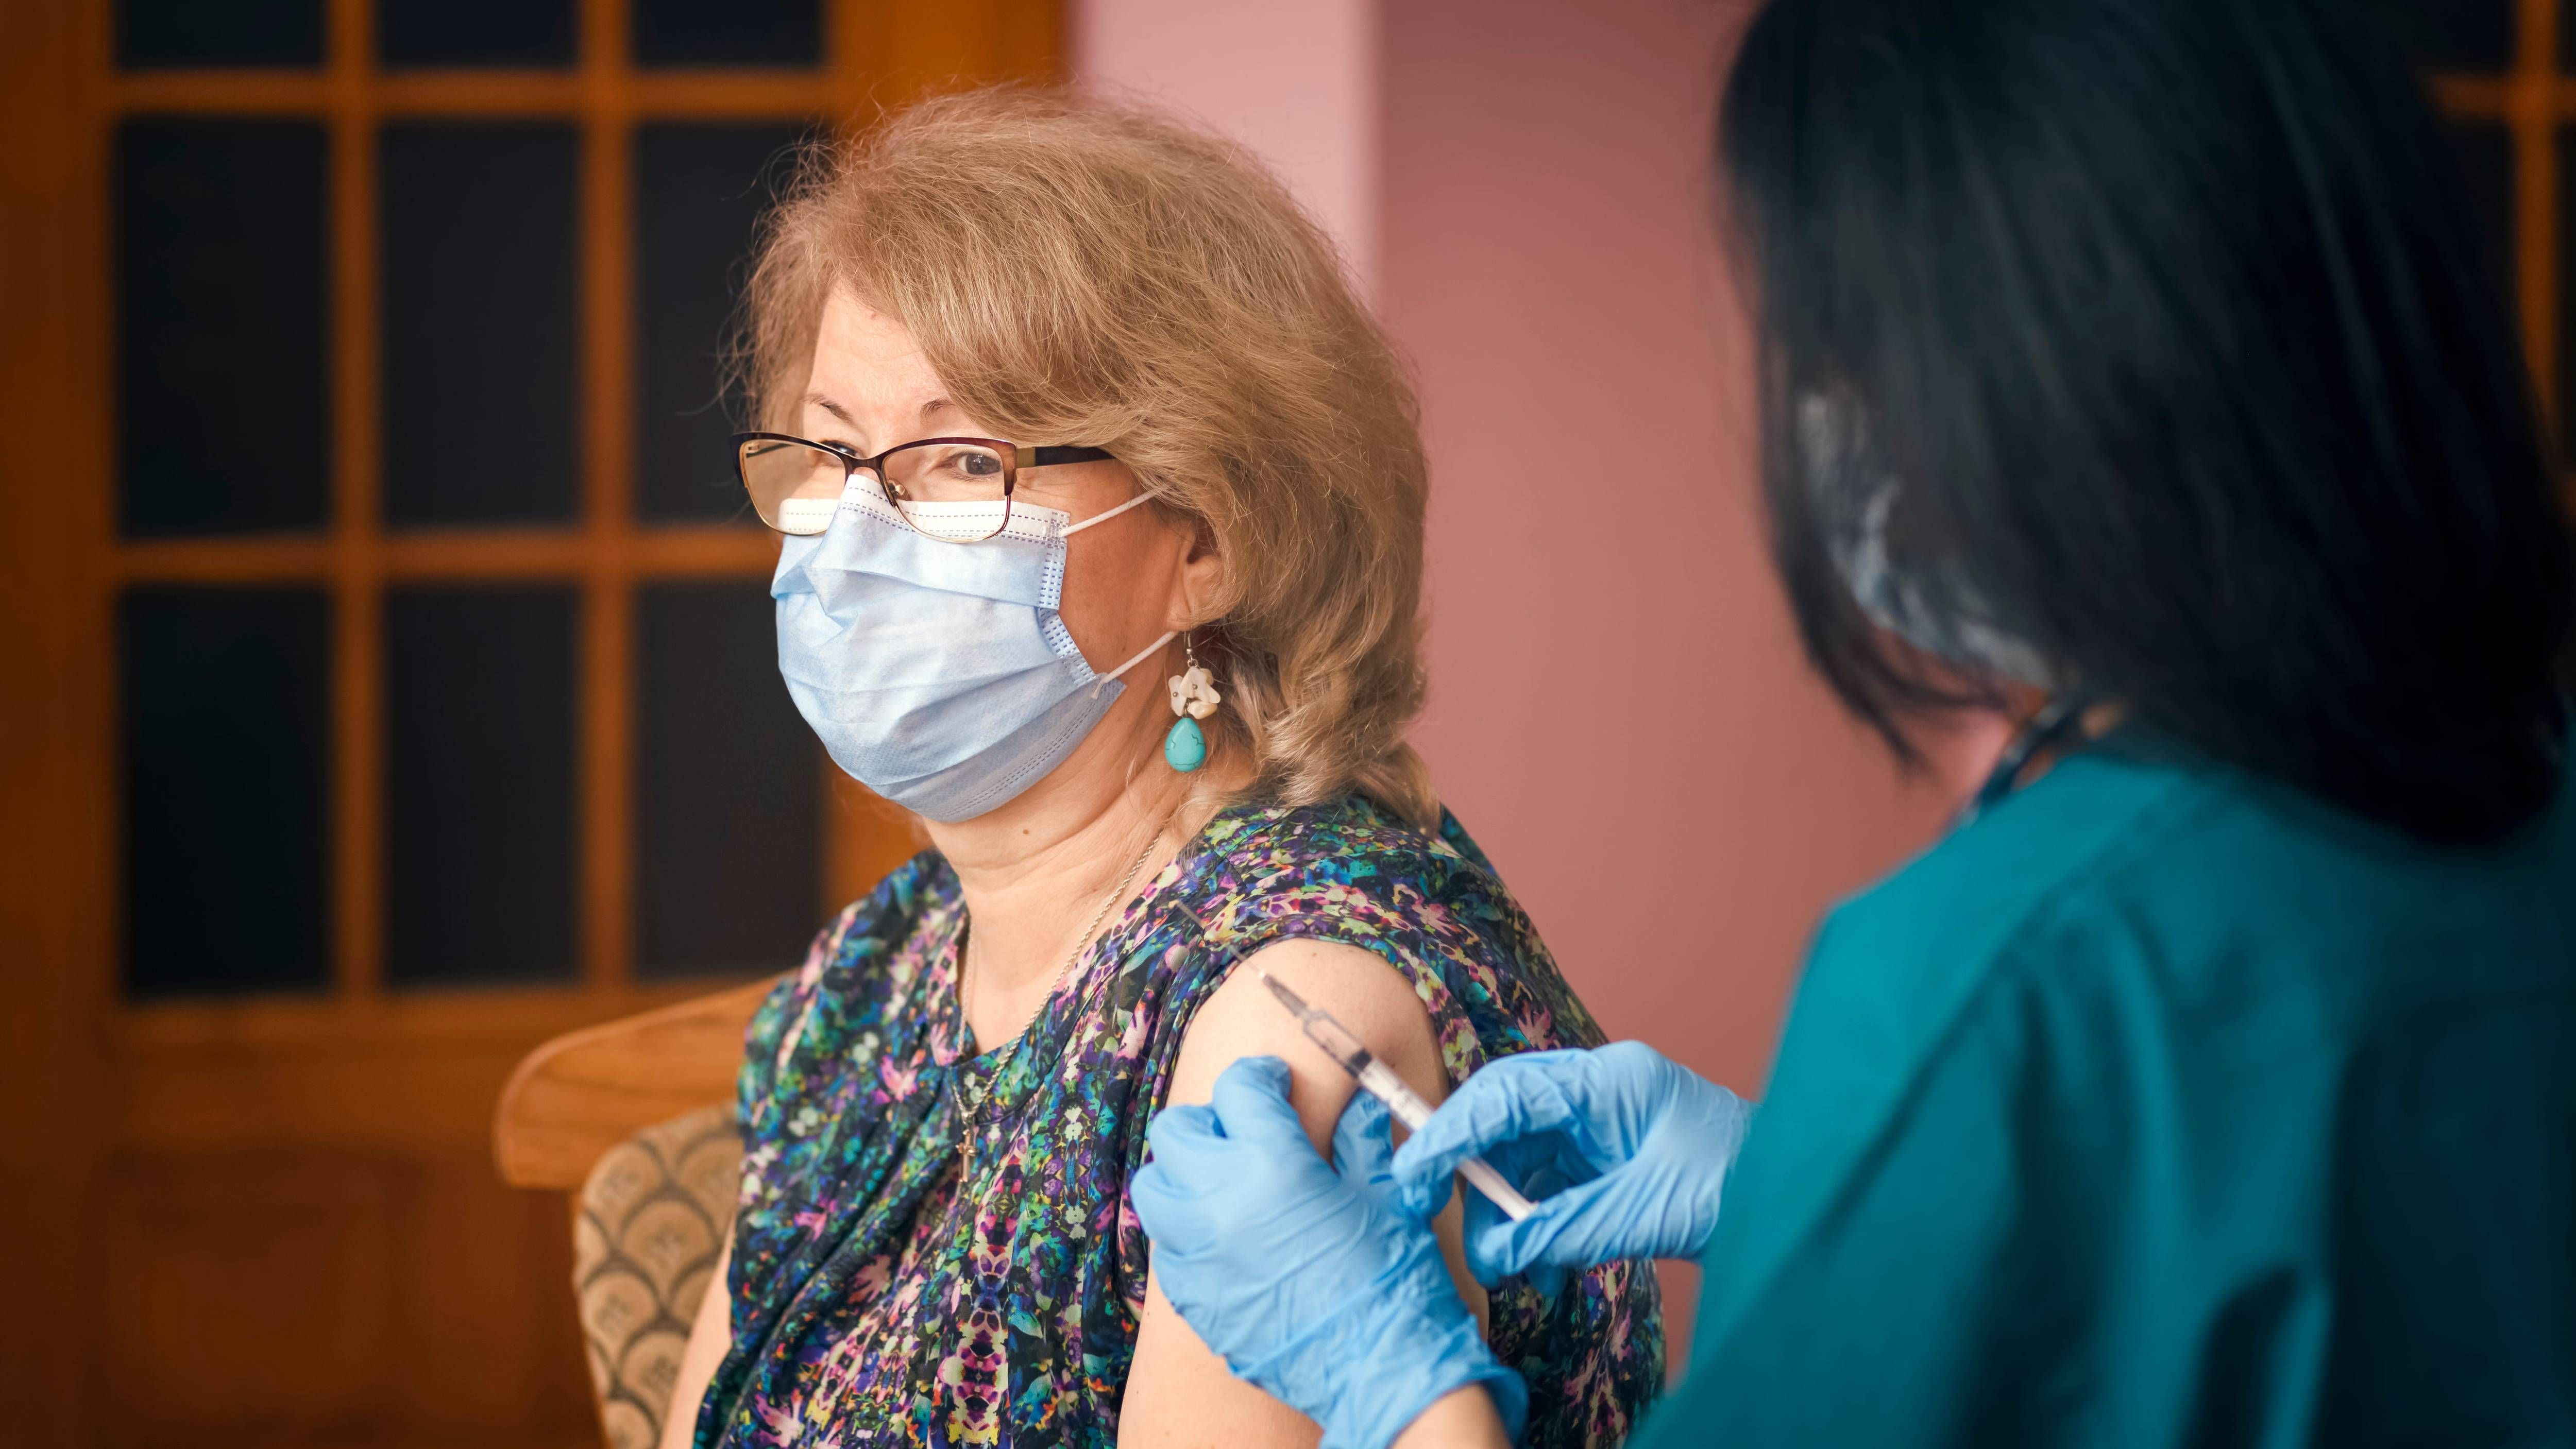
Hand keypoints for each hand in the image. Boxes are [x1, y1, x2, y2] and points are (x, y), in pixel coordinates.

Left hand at [1132, 1057, 1527, 1448]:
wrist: (1381, 1368)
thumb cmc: (1393, 1274)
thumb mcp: (1385, 1191)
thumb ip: (1359, 1137)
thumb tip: (1354, 1104)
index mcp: (1272, 1161)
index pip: (1239, 1088)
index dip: (1259, 1078)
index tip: (1272, 1084)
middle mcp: (1219, 1199)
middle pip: (1176, 1130)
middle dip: (1210, 1122)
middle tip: (1243, 1135)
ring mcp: (1197, 1252)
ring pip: (1154, 1188)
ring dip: (1183, 1176)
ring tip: (1222, 1187)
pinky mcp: (1190, 1297)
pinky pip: (1166, 1246)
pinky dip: (1187, 1233)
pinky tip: (1225, 1241)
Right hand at [1393, 1042, 1753, 1282]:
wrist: (1805, 1197)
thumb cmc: (1745, 1185)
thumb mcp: (1646, 1213)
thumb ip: (1563, 1229)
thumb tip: (1494, 1251)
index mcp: (1611, 1081)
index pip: (1508, 1095)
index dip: (1452, 1133)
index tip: (1415, 1176)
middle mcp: (1600, 1092)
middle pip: (1506, 1121)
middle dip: (1473, 1177)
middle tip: (1447, 1225)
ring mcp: (1605, 1123)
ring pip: (1524, 1158)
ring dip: (1508, 1214)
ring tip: (1510, 1269)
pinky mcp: (1610, 1157)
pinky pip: (1552, 1183)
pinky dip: (1537, 1224)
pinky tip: (1539, 1266)